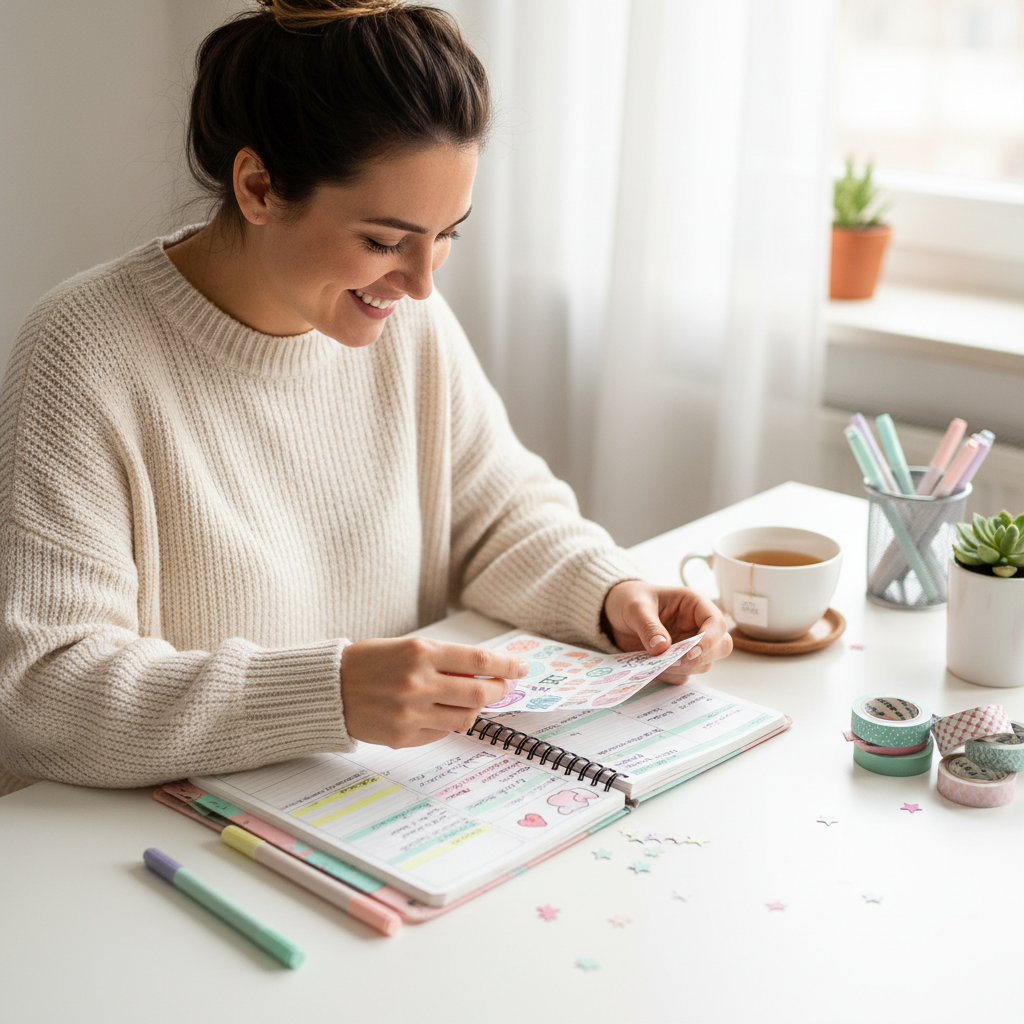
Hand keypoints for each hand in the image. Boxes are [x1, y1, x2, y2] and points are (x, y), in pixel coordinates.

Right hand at [340, 637, 528, 746]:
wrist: (329, 689)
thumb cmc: (369, 662)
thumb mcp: (407, 647)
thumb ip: (444, 660)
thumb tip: (486, 672)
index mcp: (420, 653)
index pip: (479, 661)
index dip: (507, 666)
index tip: (520, 668)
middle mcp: (418, 683)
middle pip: (480, 693)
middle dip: (499, 691)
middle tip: (502, 687)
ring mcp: (411, 713)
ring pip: (466, 718)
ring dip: (476, 710)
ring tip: (470, 701)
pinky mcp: (404, 737)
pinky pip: (442, 733)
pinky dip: (449, 723)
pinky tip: (439, 713)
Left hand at [602, 580, 731, 682]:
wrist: (616, 612)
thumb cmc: (631, 599)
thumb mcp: (635, 607)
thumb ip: (649, 626)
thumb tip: (662, 648)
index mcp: (694, 605)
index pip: (716, 623)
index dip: (709, 640)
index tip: (689, 653)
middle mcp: (697, 625)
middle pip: (720, 647)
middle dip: (701, 658)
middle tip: (673, 662)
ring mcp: (690, 644)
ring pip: (704, 664)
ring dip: (684, 669)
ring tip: (656, 664)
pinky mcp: (678, 660)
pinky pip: (684, 674)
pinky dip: (671, 676)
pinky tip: (652, 669)